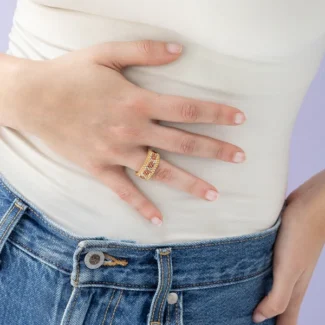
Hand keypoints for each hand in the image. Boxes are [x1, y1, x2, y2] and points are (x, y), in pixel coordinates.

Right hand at [2, 40, 245, 224]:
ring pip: (161, 172)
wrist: (35, 99)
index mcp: (137, 101)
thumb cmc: (72, 75)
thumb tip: (179, 50)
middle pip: (183, 143)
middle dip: (215, 150)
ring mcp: (117, 153)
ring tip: (214, 194)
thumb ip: (144, 52)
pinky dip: (142, 207)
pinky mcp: (100, 168)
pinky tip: (158, 220)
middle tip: (241, 158)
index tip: (240, 119)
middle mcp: (132, 130)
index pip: (188, 109)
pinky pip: (124, 192)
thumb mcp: (106, 53)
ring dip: (190, 183)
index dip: (217, 114)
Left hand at [252, 169, 324, 323]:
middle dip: (263, 317)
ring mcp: (282, 263)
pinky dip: (253, 274)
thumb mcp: (289, 270)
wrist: (308, 204)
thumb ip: (277, 297)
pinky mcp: (275, 249)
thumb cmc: (301, 236)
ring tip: (235, 299)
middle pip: (277, 306)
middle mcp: (289, 279)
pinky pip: (263, 267)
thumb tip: (259, 319)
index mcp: (294, 289)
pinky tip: (240, 270)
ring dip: (256, 295)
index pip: (285, 321)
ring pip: (269, 286)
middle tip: (240, 319)